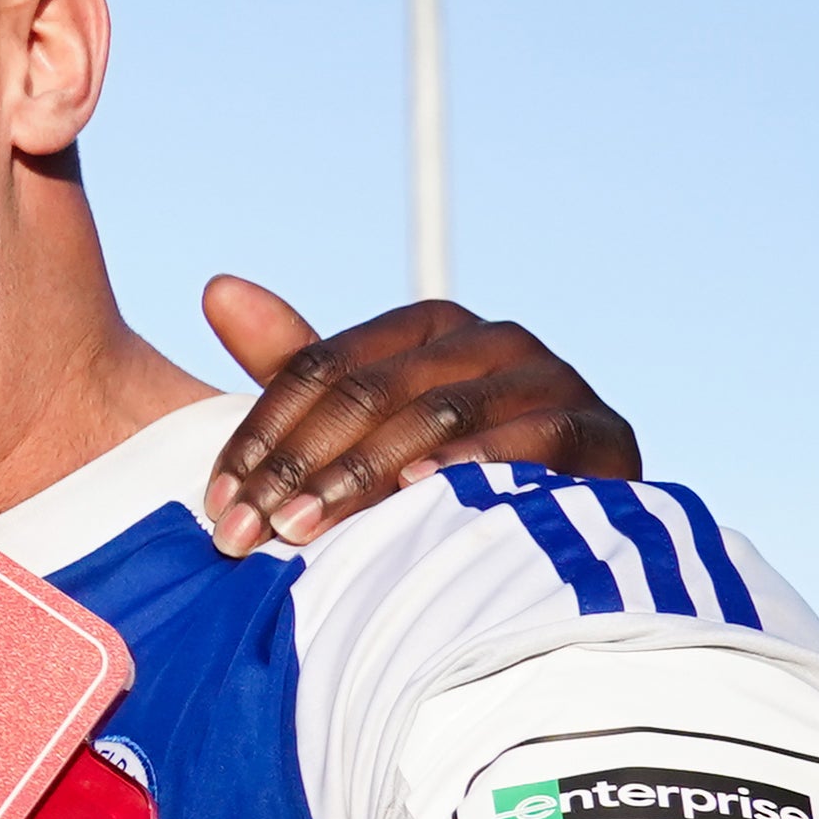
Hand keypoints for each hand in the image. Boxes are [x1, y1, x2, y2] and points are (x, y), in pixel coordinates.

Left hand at [198, 277, 639, 557]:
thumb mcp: (359, 425)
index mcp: (428, 327)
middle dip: (300, 466)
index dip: (263, 432)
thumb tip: (216, 287)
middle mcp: (493, 340)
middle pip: (373, 391)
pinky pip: (531, 439)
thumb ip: (294, 365)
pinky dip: (474, 464)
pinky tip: (420, 492)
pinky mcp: (602, 430)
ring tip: (303, 528)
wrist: (565, 532)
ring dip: (363, 476)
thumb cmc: (443, 477)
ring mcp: (553, 379)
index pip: (323, 366)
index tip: (220, 501)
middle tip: (247, 532)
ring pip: (438, 415)